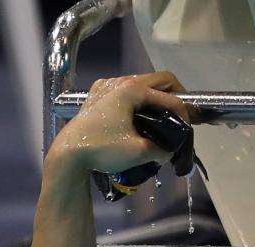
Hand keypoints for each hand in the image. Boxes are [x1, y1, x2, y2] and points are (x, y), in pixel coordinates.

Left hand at [51, 71, 192, 175]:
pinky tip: (138, 116)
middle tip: (181, 115)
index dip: (184, 112)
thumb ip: (162, 149)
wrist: (66, 156)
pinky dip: (136, 100)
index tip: (188, 129)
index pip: (170, 96)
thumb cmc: (100, 150)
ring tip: (162, 117)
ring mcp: (105, 88)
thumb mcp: (139, 152)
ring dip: (155, 97)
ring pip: (141, 85)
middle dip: (175, 96)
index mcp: (131, 89)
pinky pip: (123, 92)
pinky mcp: (95, 97)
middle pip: (159, 81)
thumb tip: (168, 150)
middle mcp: (119, 82)